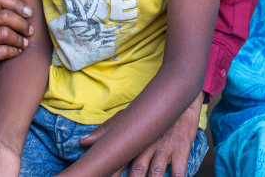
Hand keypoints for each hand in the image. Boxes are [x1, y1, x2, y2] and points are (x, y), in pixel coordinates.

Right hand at [0, 0, 34, 92]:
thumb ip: (8, 17)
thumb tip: (30, 11)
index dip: (17, 4)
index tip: (29, 13)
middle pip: (4, 16)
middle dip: (22, 24)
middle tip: (30, 31)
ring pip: (4, 33)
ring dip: (19, 39)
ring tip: (24, 44)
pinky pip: (3, 50)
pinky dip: (14, 51)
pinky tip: (17, 53)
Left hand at [79, 92, 204, 176]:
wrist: (179, 96)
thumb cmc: (151, 113)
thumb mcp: (128, 118)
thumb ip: (107, 131)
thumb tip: (83, 142)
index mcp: (132, 140)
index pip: (118, 160)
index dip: (112, 172)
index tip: (102, 176)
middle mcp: (147, 145)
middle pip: (136, 170)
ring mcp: (165, 147)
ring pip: (156, 172)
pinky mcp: (181, 148)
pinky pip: (180, 168)